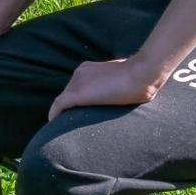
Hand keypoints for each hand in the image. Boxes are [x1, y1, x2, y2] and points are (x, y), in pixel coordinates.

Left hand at [48, 57, 166, 120]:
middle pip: (68, 93)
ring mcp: (77, 83)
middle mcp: (79, 73)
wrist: (141, 74)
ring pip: (63, 100)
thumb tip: (124, 93)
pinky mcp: (77, 94)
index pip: (77, 85)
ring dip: (64, 113)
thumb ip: (117, 83)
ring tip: (65, 125)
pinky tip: (53, 123)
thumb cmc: (140, 76)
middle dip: (69, 107)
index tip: (79, 109)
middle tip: (71, 121)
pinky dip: (55, 114)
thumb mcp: (125, 77)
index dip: (77, 98)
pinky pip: (59, 106)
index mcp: (88, 68)